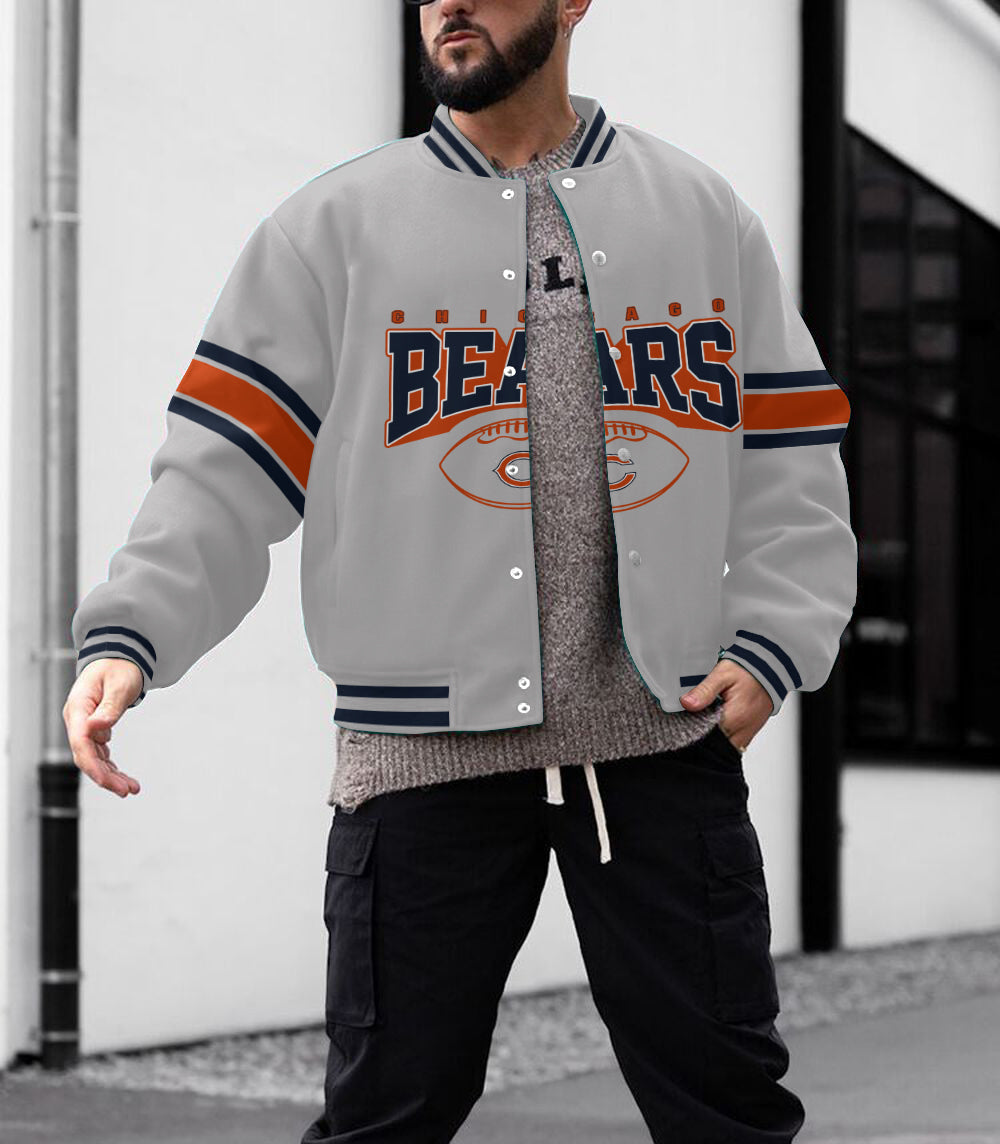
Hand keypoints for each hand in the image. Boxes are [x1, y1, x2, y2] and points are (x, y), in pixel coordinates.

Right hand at [63, 660, 143, 798]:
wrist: (119, 658)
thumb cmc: (119, 667)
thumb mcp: (119, 684)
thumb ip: (109, 707)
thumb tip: (95, 728)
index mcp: (78, 708)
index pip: (81, 743)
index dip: (93, 766)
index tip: (110, 782)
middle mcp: (78, 721)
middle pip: (85, 756)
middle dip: (105, 777)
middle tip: (128, 791)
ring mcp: (84, 727)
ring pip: (94, 759)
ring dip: (111, 776)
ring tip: (132, 789)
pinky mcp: (94, 731)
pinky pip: (100, 754)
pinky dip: (112, 767)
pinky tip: (126, 779)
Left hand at [678, 659, 772, 750]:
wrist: (770, 669)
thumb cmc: (749, 670)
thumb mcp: (723, 674)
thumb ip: (704, 690)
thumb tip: (687, 703)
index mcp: (735, 718)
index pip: (706, 735)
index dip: (692, 728)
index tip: (685, 718)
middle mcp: (743, 730)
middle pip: (716, 744)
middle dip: (703, 734)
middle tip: (697, 715)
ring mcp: (748, 732)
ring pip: (725, 745)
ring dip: (714, 736)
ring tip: (707, 717)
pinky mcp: (750, 731)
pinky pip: (734, 741)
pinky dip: (724, 734)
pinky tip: (718, 720)